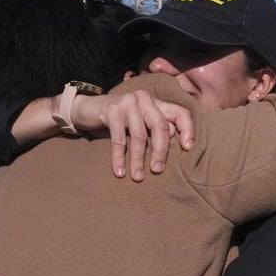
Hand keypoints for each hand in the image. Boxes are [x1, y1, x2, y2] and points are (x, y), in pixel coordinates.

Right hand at [72, 91, 194, 180]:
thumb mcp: (139, 122)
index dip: (188, 130)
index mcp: (155, 102)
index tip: (188, 149)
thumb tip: (175, 138)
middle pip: (160, 127)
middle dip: (161, 151)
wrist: (87, 109)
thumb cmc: (117, 120)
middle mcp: (144, 99)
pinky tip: (119, 172)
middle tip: (157, 170)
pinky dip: (119, 158)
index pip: (180, 113)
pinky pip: (120, 139)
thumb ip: (155, 127)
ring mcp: (128, 102)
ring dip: (138, 160)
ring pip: (140, 136)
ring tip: (138, 177)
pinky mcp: (112, 110)